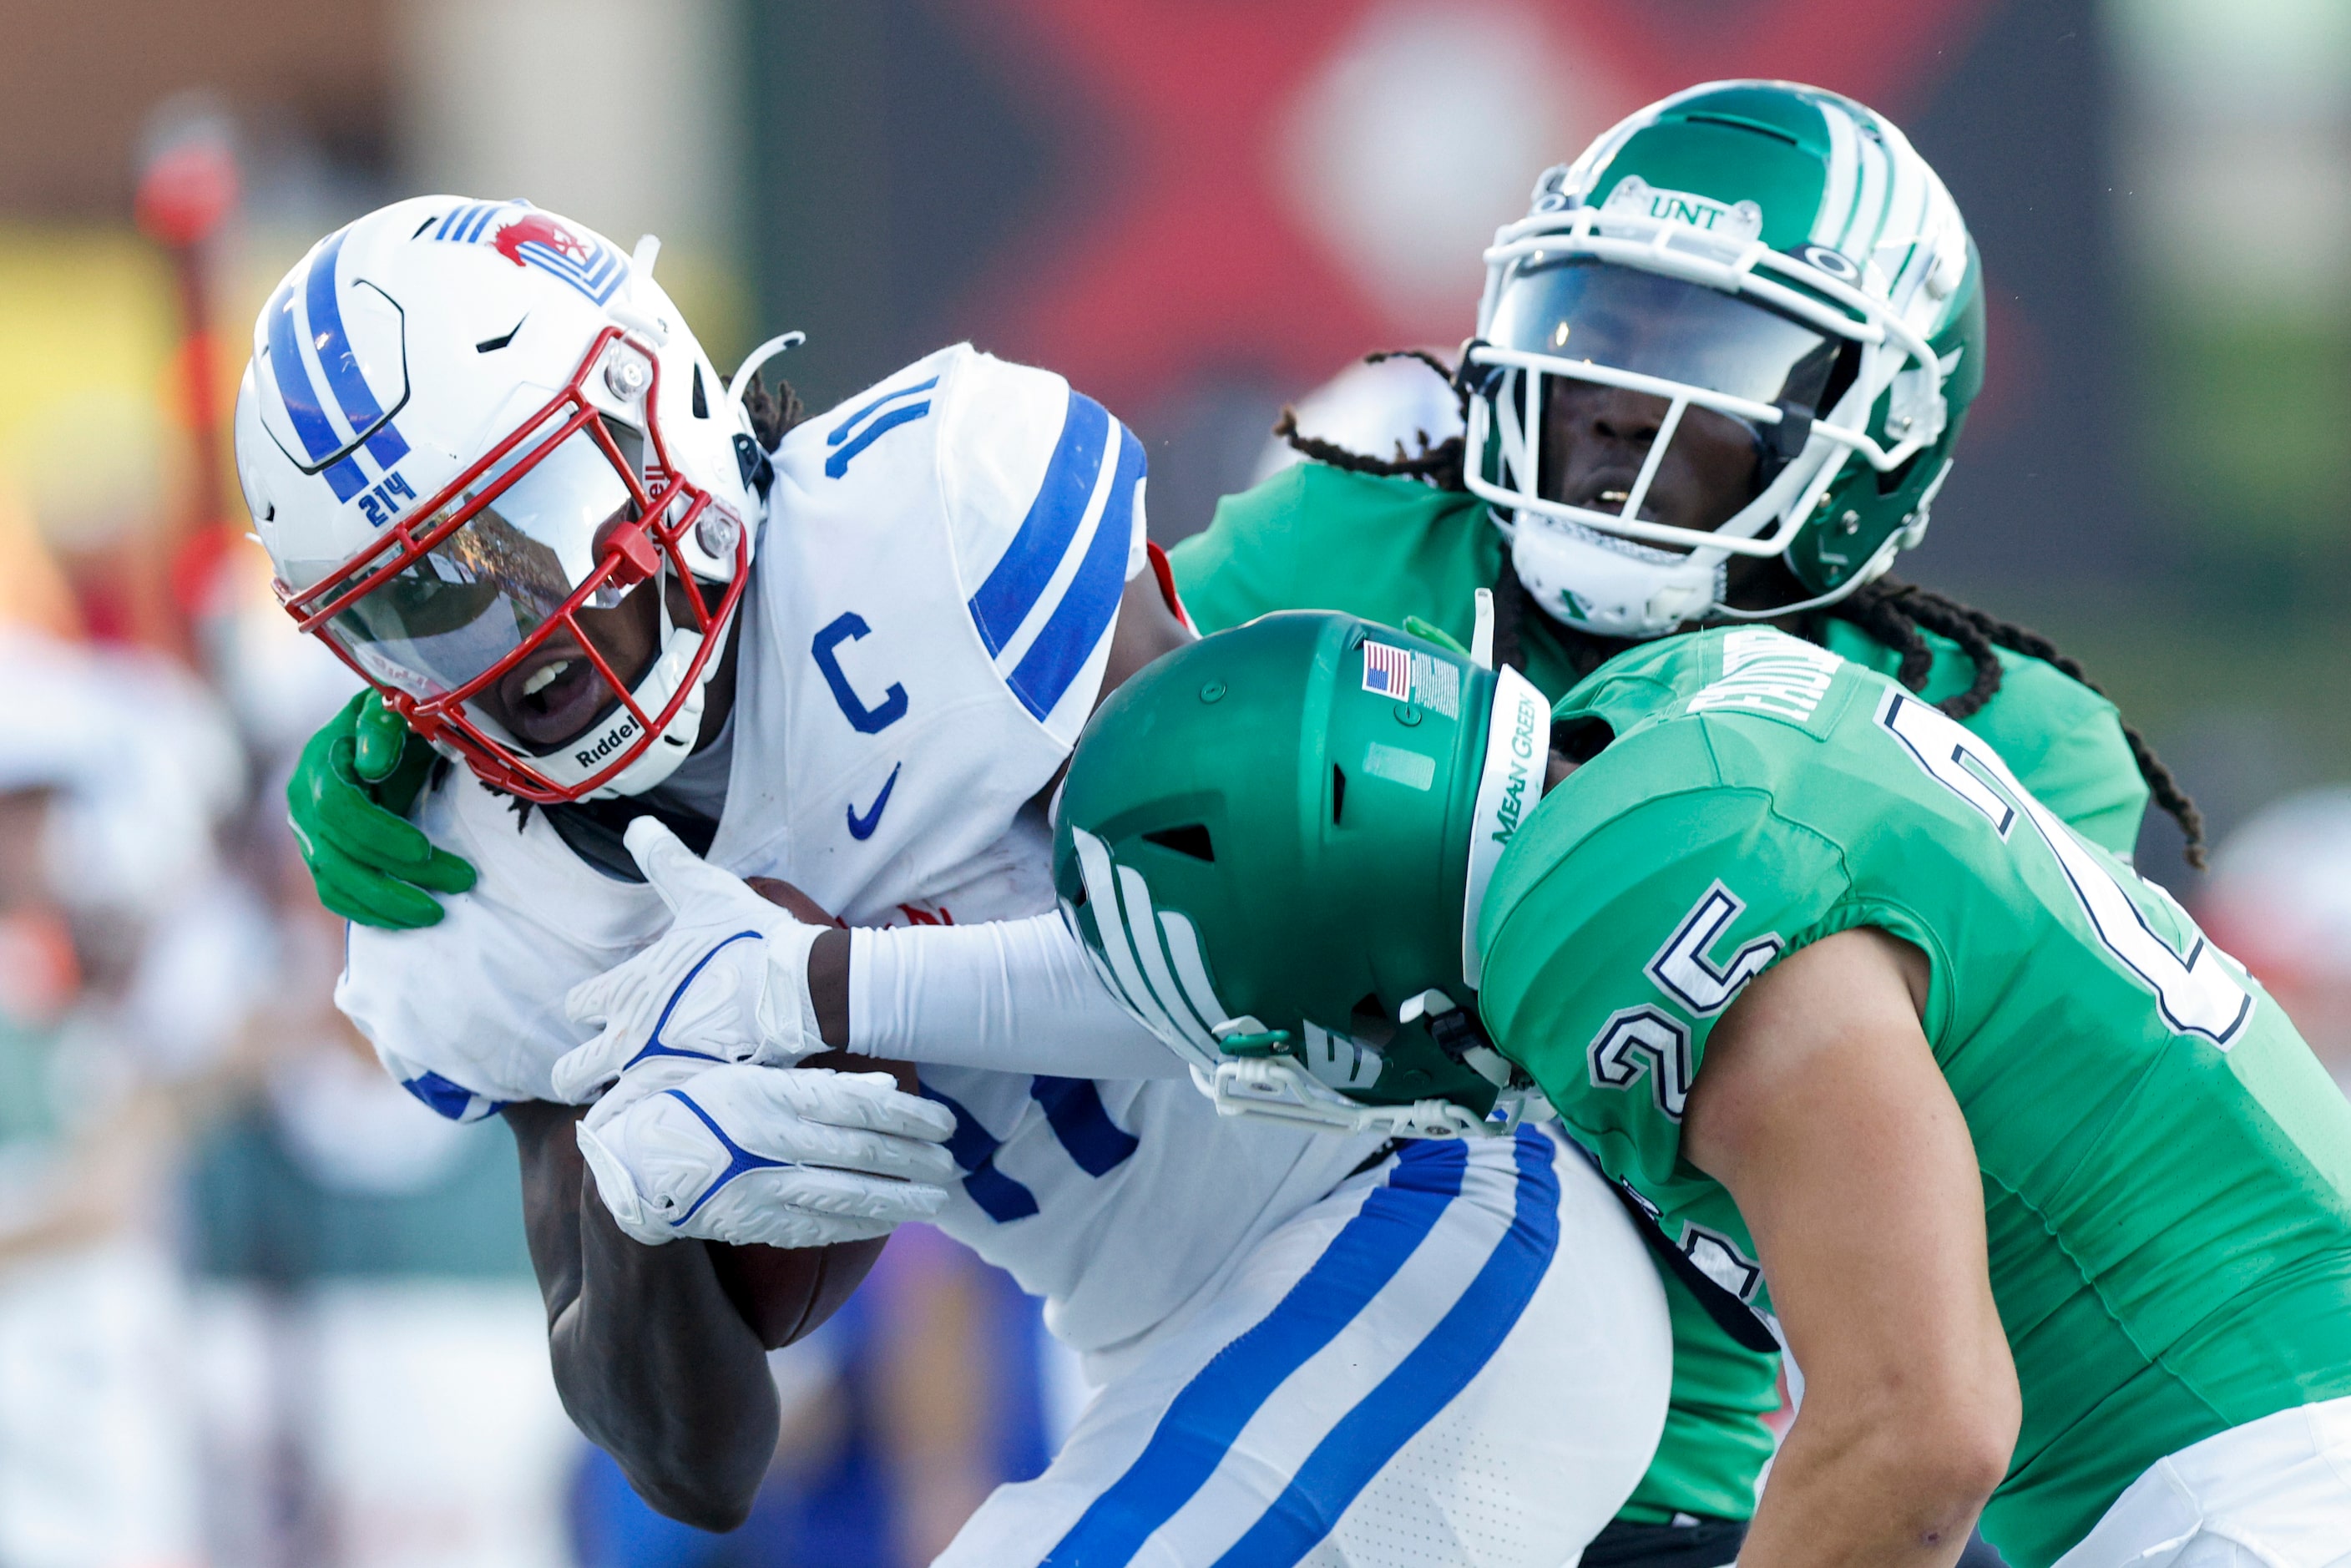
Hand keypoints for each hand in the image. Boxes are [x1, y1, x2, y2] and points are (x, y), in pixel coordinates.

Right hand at [287, 689, 476, 927]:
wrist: (387, 730)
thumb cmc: (399, 716)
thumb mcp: (396, 708)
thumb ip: (381, 727)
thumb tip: (372, 766)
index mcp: (321, 761)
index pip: (337, 808)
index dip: (378, 832)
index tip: (424, 849)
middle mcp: (303, 801)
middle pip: (340, 854)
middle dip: (399, 876)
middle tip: (460, 883)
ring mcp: (307, 833)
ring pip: (335, 882)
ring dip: (387, 905)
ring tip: (438, 913)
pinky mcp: (321, 855)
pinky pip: (336, 893)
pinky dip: (370, 912)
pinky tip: (408, 920)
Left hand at [555, 819, 830, 1109]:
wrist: (800, 989)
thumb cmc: (750, 939)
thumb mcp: (704, 891)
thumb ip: (666, 863)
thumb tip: (637, 826)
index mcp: (624, 993)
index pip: (576, 1007)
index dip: (590, 1007)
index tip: (612, 1007)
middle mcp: (627, 1042)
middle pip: (569, 1076)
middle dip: (580, 1074)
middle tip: (609, 1067)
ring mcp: (658, 1078)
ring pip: (607, 1115)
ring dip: (617, 1108)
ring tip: (640, 1101)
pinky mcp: (692, 1102)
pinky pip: (655, 1131)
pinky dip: (657, 1131)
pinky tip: (674, 1121)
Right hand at [574, 1063, 955, 1247]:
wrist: (630, 1164)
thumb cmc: (692, 1107)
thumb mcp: (748, 1076)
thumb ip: (816, 1082)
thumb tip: (881, 1084)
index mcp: (772, 1094)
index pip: (858, 1103)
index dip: (909, 1115)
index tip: (945, 1122)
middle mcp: (772, 1138)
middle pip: (862, 1150)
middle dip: (916, 1159)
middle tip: (953, 1165)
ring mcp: (763, 1183)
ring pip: (847, 1193)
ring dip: (898, 1198)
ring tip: (937, 1201)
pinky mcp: (754, 1220)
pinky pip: (817, 1226)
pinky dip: (858, 1225)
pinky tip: (888, 1224)